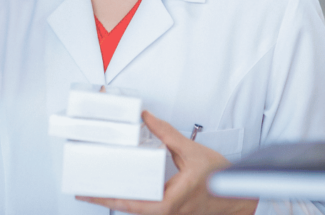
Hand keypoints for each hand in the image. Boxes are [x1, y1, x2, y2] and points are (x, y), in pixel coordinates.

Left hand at [78, 111, 257, 214]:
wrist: (239, 198)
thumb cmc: (221, 182)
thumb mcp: (192, 152)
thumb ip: (167, 134)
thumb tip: (148, 119)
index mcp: (167, 202)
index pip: (128, 203)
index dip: (104, 198)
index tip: (86, 193)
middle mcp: (165, 212)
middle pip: (127, 209)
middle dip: (106, 199)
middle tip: (85, 188)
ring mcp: (168, 214)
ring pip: (136, 210)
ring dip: (119, 199)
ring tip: (100, 187)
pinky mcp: (171, 211)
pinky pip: (146, 207)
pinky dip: (133, 198)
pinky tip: (125, 189)